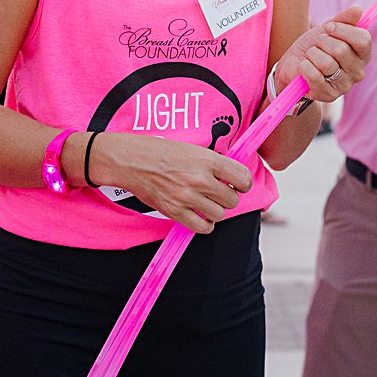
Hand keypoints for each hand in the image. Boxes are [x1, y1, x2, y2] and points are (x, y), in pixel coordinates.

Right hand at [89, 132, 252, 234]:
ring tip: (207, 202)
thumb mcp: (193, 149)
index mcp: (208, 160)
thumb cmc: (161, 151)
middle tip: (218, 192)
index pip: (242, 178)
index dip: (243, 183)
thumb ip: (214, 163)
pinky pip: (202, 227)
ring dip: (216, 210)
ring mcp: (187, 197)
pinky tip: (201, 216)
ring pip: (219, 214)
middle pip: (232, 199)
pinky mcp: (175, 211)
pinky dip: (205, 225)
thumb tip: (232, 177)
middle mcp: (200, 179)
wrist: (133, 160)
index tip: (238, 184)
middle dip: (228, 197)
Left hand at [273, 6, 373, 103]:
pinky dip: (305, 67)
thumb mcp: (328, 28)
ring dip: (312, 54)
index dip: (343, 30)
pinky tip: (304, 67)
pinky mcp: (329, 96)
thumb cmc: (315, 46)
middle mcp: (358, 72)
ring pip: (327, 63)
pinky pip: (315, 76)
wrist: (294, 64)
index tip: (328, 27)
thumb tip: (358, 9)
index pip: (363, 39)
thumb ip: (344, 19)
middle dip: (322, 42)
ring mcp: (345, 86)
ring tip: (310, 56)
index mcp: (363, 54)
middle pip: (342, 50)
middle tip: (316, 44)